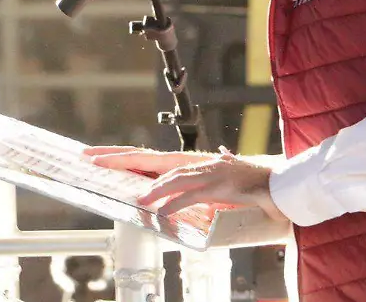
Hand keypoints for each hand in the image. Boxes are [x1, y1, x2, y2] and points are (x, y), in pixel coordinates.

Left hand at [85, 146, 287, 220]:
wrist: (274, 182)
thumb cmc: (245, 182)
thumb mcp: (217, 179)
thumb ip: (201, 179)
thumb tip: (194, 177)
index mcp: (187, 163)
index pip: (145, 157)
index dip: (119, 155)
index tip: (94, 154)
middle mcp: (192, 163)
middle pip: (147, 159)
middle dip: (118, 159)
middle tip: (91, 158)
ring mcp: (205, 173)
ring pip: (171, 178)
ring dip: (152, 188)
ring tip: (135, 198)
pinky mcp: (217, 187)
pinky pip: (192, 195)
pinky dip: (176, 203)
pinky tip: (163, 211)